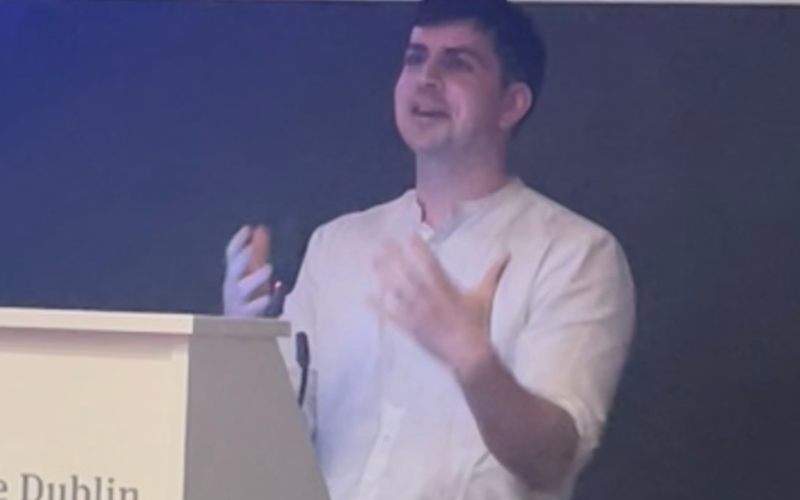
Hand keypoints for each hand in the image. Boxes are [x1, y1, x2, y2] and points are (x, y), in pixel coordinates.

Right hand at [223, 225, 272, 316]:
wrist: (238, 331)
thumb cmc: (247, 300)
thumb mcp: (252, 274)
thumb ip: (257, 254)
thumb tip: (261, 231)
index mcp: (233, 276)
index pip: (231, 255)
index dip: (238, 241)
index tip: (248, 228)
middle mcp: (232, 288)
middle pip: (233, 272)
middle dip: (241, 259)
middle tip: (250, 248)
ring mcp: (237, 304)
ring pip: (241, 291)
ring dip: (254, 278)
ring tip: (268, 268)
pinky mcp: (245, 318)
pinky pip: (251, 310)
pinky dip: (258, 303)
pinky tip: (268, 297)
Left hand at [371, 236, 508, 375]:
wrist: (470, 357)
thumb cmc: (477, 325)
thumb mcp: (484, 297)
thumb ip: (492, 274)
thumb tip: (506, 254)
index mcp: (446, 290)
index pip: (431, 266)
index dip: (419, 251)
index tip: (409, 237)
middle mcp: (429, 300)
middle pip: (409, 275)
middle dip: (395, 259)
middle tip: (382, 244)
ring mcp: (418, 315)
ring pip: (398, 293)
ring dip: (385, 277)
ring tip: (373, 262)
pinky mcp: (411, 329)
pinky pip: (392, 317)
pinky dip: (380, 308)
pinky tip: (367, 298)